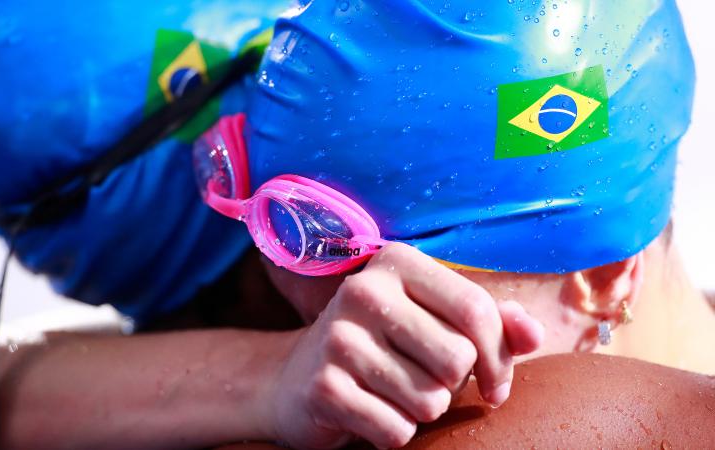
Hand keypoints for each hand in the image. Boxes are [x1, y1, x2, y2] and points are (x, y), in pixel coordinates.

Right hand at [269, 243, 543, 448]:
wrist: (297, 378)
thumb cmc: (385, 346)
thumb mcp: (434, 321)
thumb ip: (490, 323)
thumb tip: (533, 334)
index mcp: (396, 263)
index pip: (476, 310)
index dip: (500, 357)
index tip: (496, 384)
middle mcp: (362, 291)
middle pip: (457, 359)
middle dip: (453, 385)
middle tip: (427, 380)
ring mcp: (338, 339)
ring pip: (430, 400)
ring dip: (423, 410)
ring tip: (395, 392)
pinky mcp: (324, 387)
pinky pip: (397, 430)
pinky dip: (394, 432)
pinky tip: (372, 412)